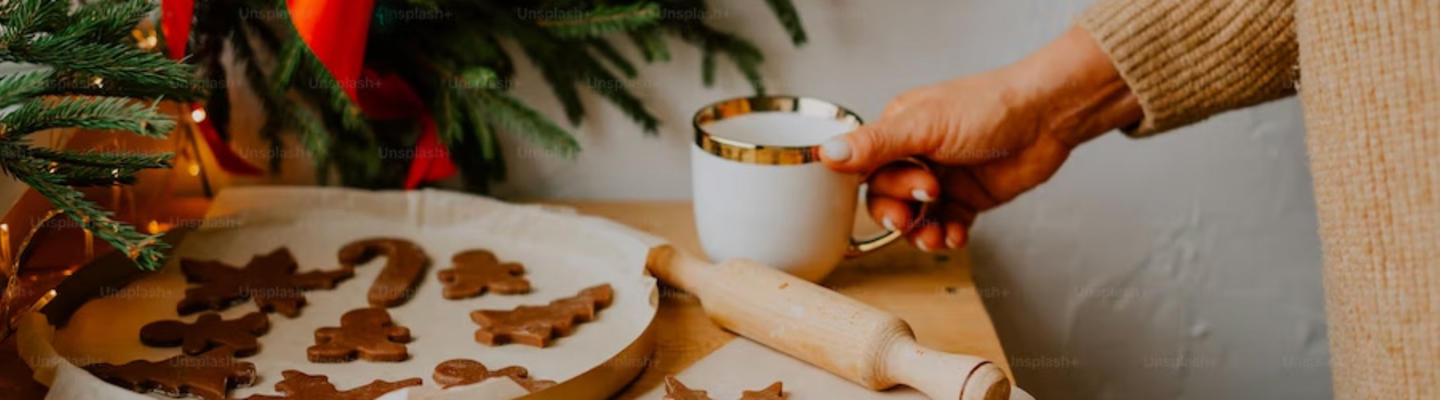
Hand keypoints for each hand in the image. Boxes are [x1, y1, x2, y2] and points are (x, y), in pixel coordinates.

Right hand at [820, 27, 1141, 250]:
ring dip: (922, 233)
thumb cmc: (989, 107)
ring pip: (915, 218)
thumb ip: (875, 145)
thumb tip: (826, 153)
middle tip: (921, 211)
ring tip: (937, 237)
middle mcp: (917, 154)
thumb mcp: (924, 126)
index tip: (898, 202)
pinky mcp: (968, 198)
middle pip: (887, 199)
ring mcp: (943, 178)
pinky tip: (955, 236)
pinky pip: (945, 225)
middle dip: (901, 213)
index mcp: (899, 130)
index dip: (879, 191)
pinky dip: (947, 235)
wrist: (1048, 118)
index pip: (866, 170)